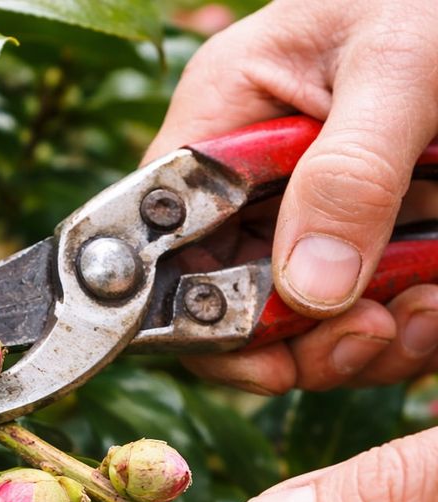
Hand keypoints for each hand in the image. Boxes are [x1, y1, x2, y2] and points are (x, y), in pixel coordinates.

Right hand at [145, 0, 437, 393]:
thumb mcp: (400, 63)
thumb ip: (351, 173)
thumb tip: (309, 289)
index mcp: (220, 130)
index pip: (169, 252)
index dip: (200, 319)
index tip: (271, 359)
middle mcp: (247, 190)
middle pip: (230, 306)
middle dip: (298, 343)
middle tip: (371, 335)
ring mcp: (301, 220)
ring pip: (296, 326)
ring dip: (359, 343)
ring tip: (424, 313)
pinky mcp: (354, 240)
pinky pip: (356, 314)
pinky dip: (399, 330)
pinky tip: (432, 307)